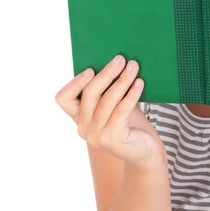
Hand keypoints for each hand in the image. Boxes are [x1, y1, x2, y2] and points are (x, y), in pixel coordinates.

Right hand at [54, 54, 165, 169]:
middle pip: (89, 94)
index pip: (64, 99)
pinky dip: (131, 94)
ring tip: (133, 67)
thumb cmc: (131, 124)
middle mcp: (83, 127)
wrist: (146, 151)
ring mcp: (96, 136)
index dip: (75, 83)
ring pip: (107, 101)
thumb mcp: (116, 103)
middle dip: (106, 74)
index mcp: (79, 117)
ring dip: (121, 80)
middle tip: (120, 59)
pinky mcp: (112, 140)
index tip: (91, 69)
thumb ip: (110, 88)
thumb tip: (116, 61)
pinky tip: (140, 83)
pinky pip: (121, 111)